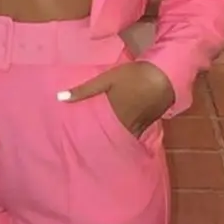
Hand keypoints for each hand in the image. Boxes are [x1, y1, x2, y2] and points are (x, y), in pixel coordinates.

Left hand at [58, 61, 174, 135]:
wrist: (164, 76)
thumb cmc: (133, 77)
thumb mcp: (106, 79)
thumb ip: (84, 90)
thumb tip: (59, 97)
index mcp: (113, 117)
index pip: (95, 135)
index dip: (83, 141)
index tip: (72, 145)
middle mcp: (125, 127)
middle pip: (108, 140)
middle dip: (96, 143)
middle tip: (81, 147)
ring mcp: (137, 128)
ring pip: (120, 139)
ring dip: (110, 141)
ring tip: (97, 144)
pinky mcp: (146, 126)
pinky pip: (132, 135)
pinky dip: (123, 137)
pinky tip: (117, 135)